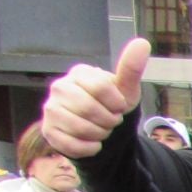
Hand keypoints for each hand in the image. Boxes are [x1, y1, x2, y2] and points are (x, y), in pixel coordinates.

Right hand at [43, 37, 150, 157]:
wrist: (102, 128)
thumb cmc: (113, 104)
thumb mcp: (126, 89)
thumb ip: (131, 68)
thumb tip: (142, 43)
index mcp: (79, 73)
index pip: (101, 87)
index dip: (117, 103)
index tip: (119, 106)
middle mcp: (60, 88)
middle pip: (89, 109)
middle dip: (109, 120)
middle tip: (112, 121)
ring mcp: (51, 109)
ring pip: (80, 128)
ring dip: (100, 134)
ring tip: (102, 129)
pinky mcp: (49, 130)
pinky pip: (72, 145)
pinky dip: (90, 148)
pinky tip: (93, 142)